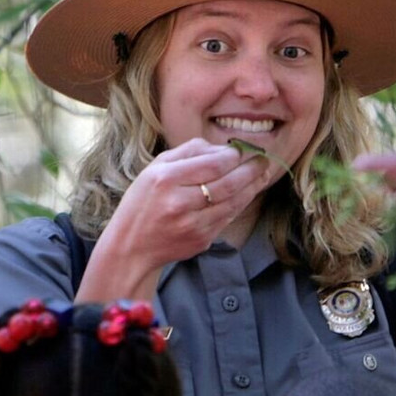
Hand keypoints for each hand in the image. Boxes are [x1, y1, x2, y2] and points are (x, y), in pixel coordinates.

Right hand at [96, 138, 271, 271]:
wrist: (132, 247)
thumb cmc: (142, 203)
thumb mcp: (155, 168)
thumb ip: (187, 152)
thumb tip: (221, 149)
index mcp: (166, 180)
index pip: (213, 164)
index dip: (234, 156)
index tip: (243, 151)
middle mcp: (179, 203)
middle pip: (228, 183)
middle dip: (251, 170)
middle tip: (264, 160)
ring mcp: (192, 225)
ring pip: (233, 202)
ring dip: (252, 187)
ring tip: (262, 175)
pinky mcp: (201, 240)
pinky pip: (228, 218)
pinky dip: (240, 204)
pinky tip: (246, 194)